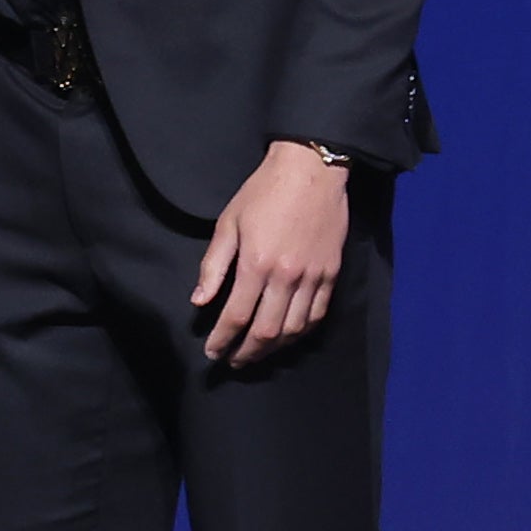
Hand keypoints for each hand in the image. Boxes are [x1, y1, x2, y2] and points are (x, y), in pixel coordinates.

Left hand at [194, 141, 350, 367]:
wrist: (311, 170)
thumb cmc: (263, 192)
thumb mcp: (228, 223)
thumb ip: (213, 265)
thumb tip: (200, 301)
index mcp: (256, 263)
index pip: (236, 316)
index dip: (221, 340)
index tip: (212, 352)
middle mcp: (286, 277)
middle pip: (266, 332)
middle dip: (246, 352)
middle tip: (233, 361)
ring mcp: (312, 277)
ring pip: (294, 330)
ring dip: (274, 349)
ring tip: (258, 353)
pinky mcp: (331, 274)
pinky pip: (317, 315)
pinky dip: (301, 333)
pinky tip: (288, 337)